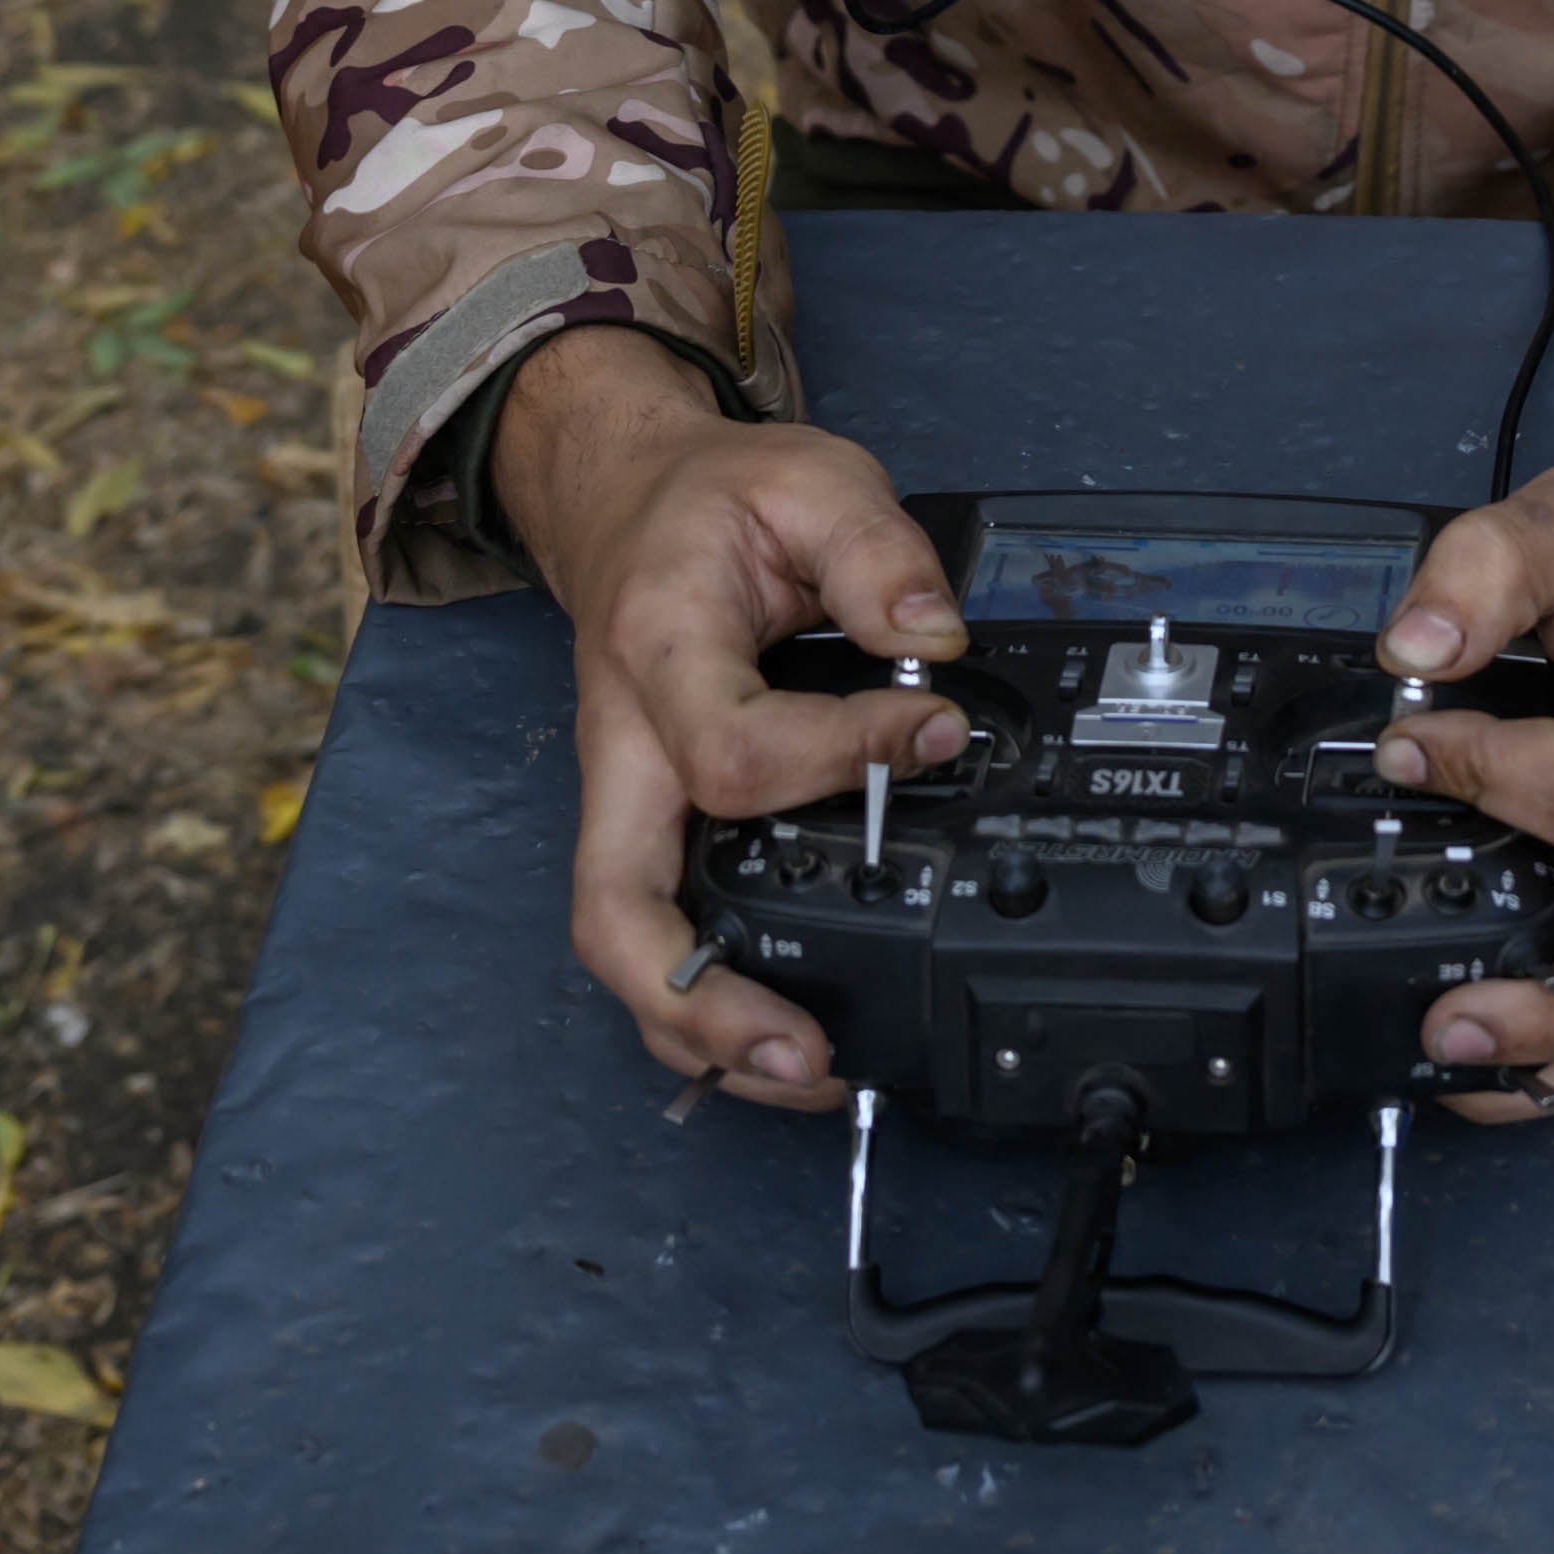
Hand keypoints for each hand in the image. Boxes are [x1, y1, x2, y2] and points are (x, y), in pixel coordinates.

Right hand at [497, 328, 969, 1110]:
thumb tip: (935, 642)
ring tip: (809, 1074)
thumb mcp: (808, 478)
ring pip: (627, 946)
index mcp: (659, 653)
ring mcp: (627, 802)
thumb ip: (877, 552)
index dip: (842, 759)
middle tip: (807, 1050)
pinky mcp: (648, 828)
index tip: (933, 736)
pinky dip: (707, 1005)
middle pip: (617, 910)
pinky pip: (657, 933)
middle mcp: (625, 748)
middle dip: (705, 996)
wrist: (625, 499)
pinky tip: (782, 1041)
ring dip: (703, 1030)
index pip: (736, 749)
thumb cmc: (712, 501)